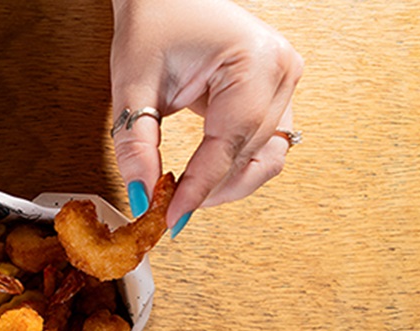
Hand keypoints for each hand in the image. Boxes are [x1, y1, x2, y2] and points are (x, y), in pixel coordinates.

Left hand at [109, 0, 302, 233]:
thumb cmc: (153, 24)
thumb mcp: (133, 85)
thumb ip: (137, 143)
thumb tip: (142, 195)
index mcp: (253, 60)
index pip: (228, 144)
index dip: (199, 187)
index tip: (171, 217)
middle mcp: (281, 70)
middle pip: (252, 156)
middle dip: (210, 189)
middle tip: (168, 209)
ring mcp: (286, 81)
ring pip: (266, 157)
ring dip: (227, 184)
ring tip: (184, 195)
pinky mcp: (277, 92)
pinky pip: (264, 145)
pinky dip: (234, 166)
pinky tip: (201, 176)